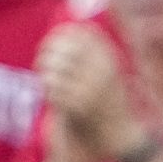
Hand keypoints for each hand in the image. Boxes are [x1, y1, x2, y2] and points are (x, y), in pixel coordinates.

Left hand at [37, 23, 142, 161]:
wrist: (121, 134)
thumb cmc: (111, 101)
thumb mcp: (109, 71)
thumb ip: (92, 51)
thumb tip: (69, 27)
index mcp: (110, 60)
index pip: (80, 35)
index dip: (60, 35)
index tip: (50, 41)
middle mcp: (101, 71)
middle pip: (64, 49)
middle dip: (48, 51)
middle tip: (41, 58)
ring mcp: (90, 88)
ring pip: (55, 69)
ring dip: (45, 71)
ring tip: (44, 76)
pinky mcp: (78, 107)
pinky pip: (53, 90)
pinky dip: (47, 89)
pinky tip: (49, 93)